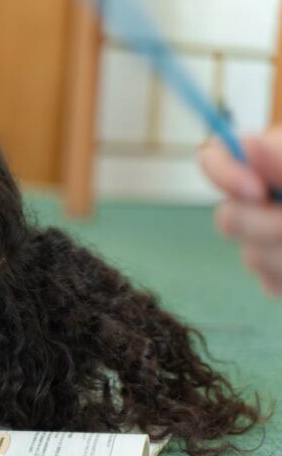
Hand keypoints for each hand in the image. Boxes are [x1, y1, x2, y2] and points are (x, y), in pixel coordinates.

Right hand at [200, 132, 281, 294]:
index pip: (213, 158)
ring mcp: (265, 242)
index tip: (257, 190)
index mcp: (264, 165)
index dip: (223, 175)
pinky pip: (272, 283)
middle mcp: (258, 202)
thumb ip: (281, 160)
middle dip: (265, 226)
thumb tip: (247, 141)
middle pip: (227, 219)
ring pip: (253, 257)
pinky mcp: (277, 278)